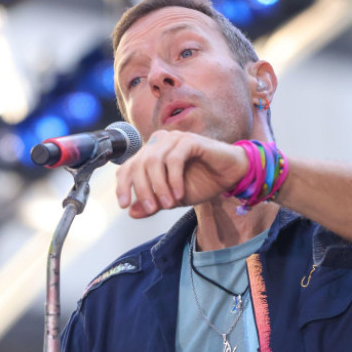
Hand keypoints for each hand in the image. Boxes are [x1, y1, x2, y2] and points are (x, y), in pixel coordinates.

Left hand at [115, 130, 248, 217]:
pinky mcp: (190, 140)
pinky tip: (179, 194)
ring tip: (168, 204)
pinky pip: (175, 159)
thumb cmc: (201, 182)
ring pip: (154, 161)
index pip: (127, 167)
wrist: (229, 176)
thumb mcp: (171, 198)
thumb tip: (131, 212)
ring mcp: (174, 138)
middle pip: (139, 165)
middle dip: (142, 189)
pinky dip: (174, 179)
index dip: (122, 186)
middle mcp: (159, 142)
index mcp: (150, 153)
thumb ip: (152, 203)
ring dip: (159, 186)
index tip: (124, 206)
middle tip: (151, 208)